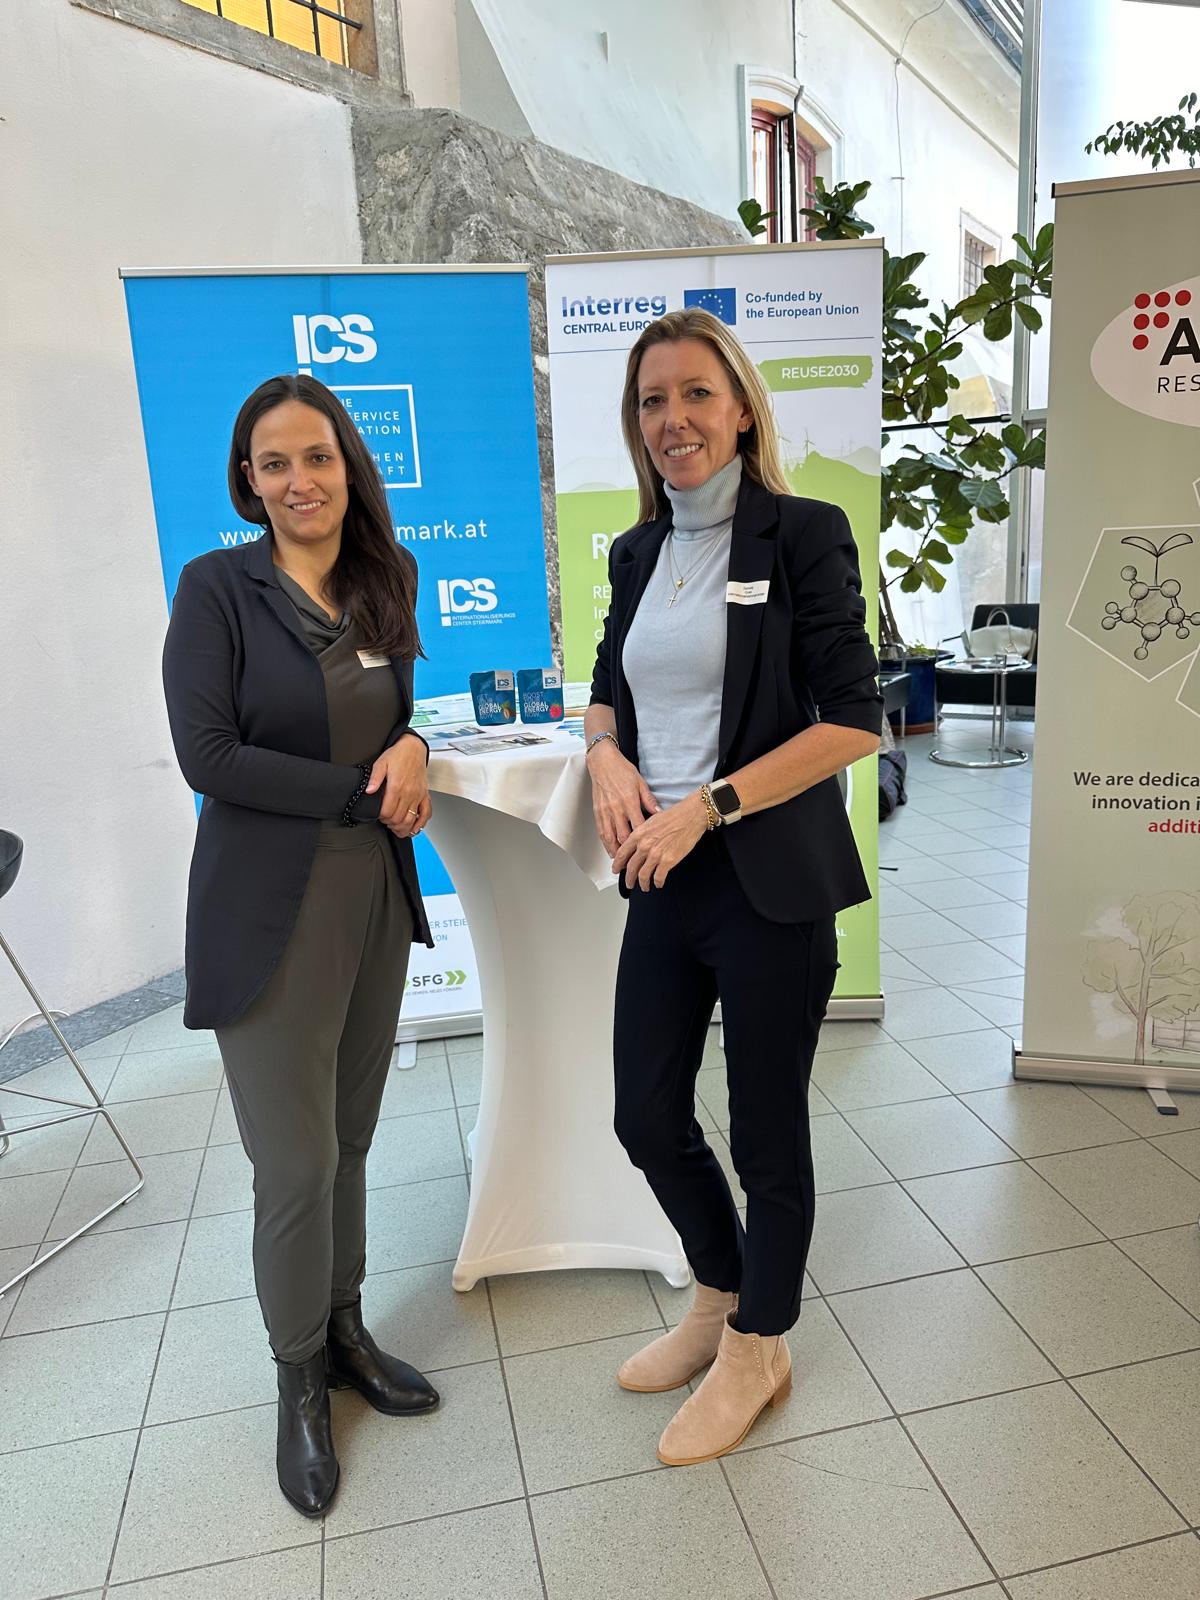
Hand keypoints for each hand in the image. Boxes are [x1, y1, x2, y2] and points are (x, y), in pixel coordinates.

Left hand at [365, 733, 430, 837]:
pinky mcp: (425, 795)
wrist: (413, 749)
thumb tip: (369, 791)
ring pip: (412, 820)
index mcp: (396, 786)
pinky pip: (426, 813)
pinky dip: (421, 824)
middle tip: (385, 821)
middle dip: (390, 824)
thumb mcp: (381, 763)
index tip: (378, 815)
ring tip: (396, 829)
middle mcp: (409, 793)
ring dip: (403, 828)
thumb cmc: (398, 755)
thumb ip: (374, 778)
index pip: (387, 811)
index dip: (381, 817)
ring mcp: (418, 795)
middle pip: (399, 818)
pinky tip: (414, 828)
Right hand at [587, 742, 659, 856]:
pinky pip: (601, 831)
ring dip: (616, 852)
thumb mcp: (640, 783)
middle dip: (630, 852)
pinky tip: (611, 850)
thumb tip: (659, 813)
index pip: (638, 827)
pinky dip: (606, 843)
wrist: (602, 762)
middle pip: (623, 836)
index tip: (649, 849)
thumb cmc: (621, 770)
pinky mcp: (597, 812)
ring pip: (610, 837)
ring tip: (622, 862)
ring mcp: (605, 811)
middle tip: (637, 861)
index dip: (643, 841)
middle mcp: (616, 808)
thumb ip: (649, 800)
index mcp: (629, 801)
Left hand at [612, 793, 707, 890]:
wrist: (691, 816)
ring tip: (644, 887)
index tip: (616, 869)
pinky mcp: (668, 861)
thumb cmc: (674, 816)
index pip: (622, 853)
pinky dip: (658, 882)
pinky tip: (658, 883)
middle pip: (631, 867)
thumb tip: (636, 845)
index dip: (617, 864)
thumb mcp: (650, 821)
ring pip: (643, 875)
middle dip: (628, 879)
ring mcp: (656, 854)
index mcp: (638, 834)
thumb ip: (641, 834)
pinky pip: (659, 877)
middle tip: (629, 883)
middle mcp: (645, 845)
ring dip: (643, 884)